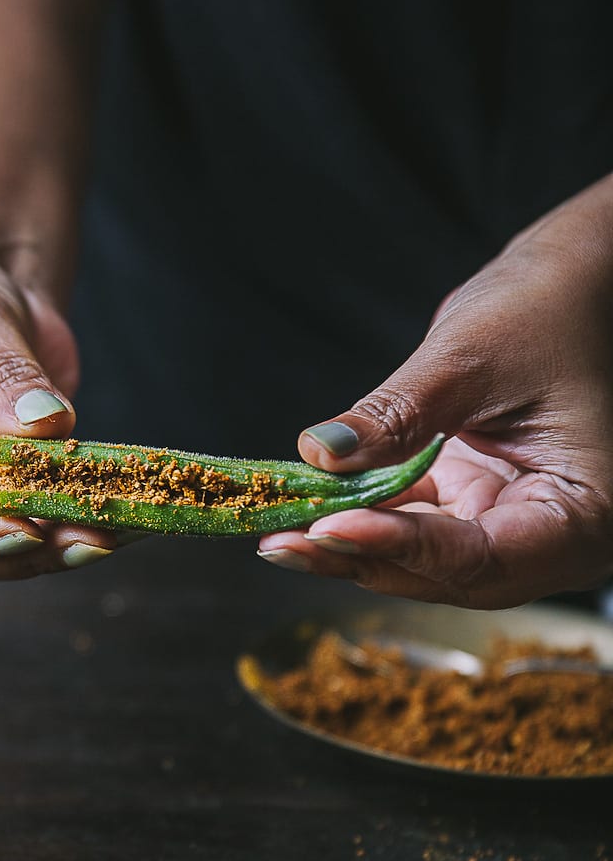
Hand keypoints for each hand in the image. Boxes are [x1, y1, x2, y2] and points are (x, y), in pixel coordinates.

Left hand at [258, 180, 612, 607]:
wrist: (569, 286)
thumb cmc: (549, 307)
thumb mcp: (472, 356)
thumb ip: (398, 414)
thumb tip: (321, 453)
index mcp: (588, 514)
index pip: (484, 557)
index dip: (402, 547)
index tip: (329, 527)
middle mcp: (556, 538)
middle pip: (448, 574)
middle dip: (364, 556)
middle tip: (284, 543)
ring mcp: (514, 527)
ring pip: (422, 560)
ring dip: (351, 544)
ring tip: (279, 533)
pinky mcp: (477, 508)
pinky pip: (414, 527)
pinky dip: (362, 518)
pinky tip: (305, 511)